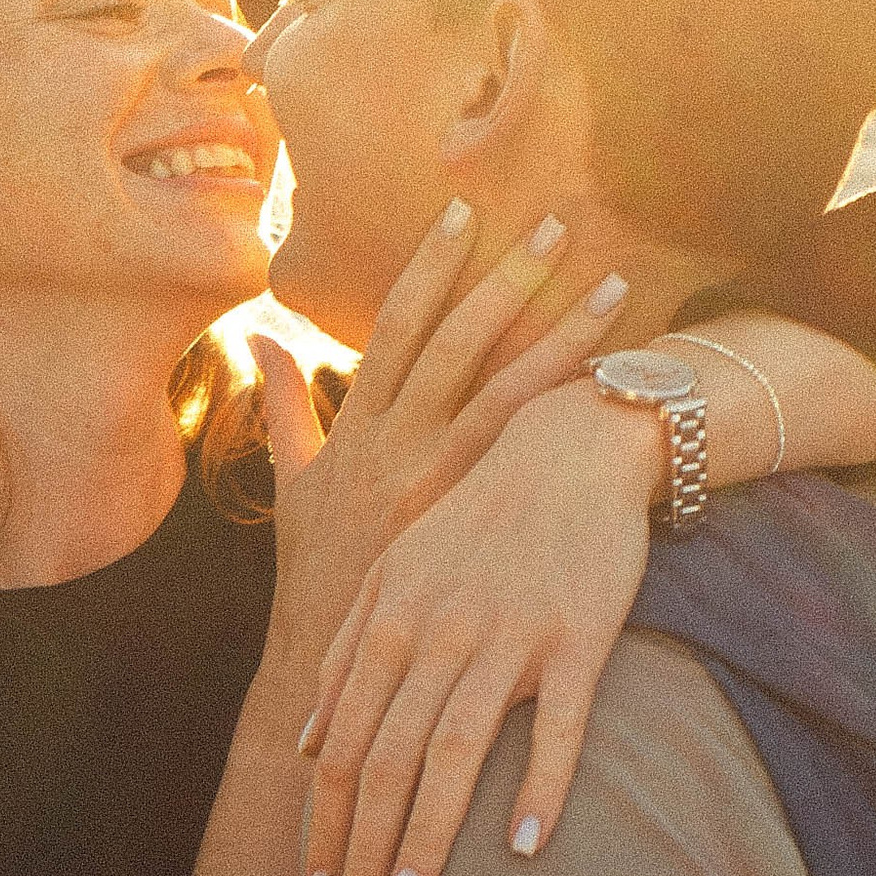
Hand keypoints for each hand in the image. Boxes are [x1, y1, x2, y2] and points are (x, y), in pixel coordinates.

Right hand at [254, 195, 629, 674]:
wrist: (325, 666)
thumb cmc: (312, 573)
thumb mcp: (292, 484)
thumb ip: (282, 407)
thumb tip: (260, 340)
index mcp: (355, 426)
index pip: (395, 323)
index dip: (429, 264)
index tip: (463, 210)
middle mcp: (394, 445)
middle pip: (457, 340)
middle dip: (507, 276)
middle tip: (558, 219)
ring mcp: (434, 485)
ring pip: (506, 390)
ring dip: (564, 334)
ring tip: (615, 288)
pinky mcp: (467, 524)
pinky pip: (526, 452)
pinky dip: (568, 410)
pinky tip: (614, 381)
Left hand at [299, 380, 661, 875]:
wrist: (570, 448)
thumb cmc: (477, 517)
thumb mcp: (392, 572)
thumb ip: (346, 654)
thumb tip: (305, 742)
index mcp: (386, 623)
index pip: (340, 749)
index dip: (322, 830)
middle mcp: (436, 634)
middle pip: (383, 764)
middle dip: (360, 857)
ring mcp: (506, 637)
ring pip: (451, 754)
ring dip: (425, 839)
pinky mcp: (577, 638)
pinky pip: (556, 724)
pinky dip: (537, 784)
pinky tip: (521, 845)